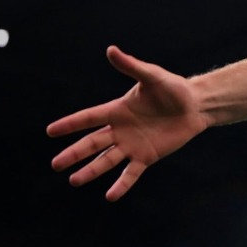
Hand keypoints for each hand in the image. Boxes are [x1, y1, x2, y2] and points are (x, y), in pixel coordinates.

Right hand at [48, 46, 208, 200]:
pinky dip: (122, 184)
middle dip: (74, 154)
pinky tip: (110, 196)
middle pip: (92, 143)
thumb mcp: (151, 76)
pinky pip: (131, 173)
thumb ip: (131, 66)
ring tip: (74, 181)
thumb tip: (110, 49)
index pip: (88, 118)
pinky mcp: (147, 156)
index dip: (70, 124)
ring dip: (91, 171)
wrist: (195, 105)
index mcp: (117, 110)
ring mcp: (132, 145)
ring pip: (107, 160)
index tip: (50, 131)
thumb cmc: (173, 88)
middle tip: (55, 164)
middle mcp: (120, 130)